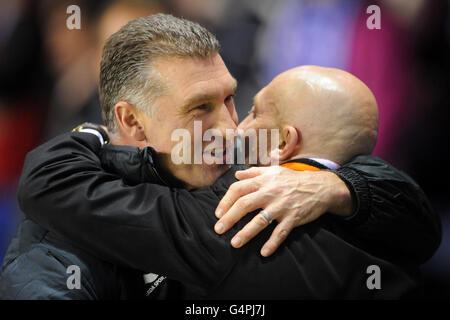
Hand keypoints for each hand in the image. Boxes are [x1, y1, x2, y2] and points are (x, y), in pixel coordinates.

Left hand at [214, 166, 353, 256]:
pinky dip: (272, 243)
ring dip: (246, 233)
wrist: (321, 187)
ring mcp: (282, 205)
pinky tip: (264, 252)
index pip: (239, 188)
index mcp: (263, 181)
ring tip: (234, 243)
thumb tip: (236, 175)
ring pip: (260, 220)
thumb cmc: (293, 179)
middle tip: (218, 229)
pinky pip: (281, 232)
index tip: (218, 213)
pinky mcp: (294, 217)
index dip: (226, 200)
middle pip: (245, 204)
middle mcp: (271, 192)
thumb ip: (253, 172)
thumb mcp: (274, 171)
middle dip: (229, 218)